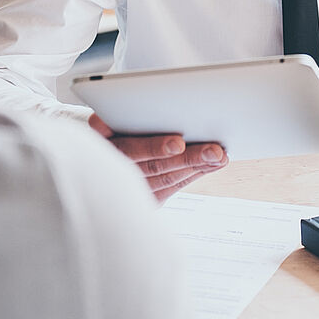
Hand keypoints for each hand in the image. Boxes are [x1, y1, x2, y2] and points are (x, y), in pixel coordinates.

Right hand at [89, 114, 227, 201]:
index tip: (179, 143)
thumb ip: (105, 120)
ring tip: (220, 155)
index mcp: (100, 146)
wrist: (98, 157)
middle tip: (215, 150)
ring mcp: (129, 189)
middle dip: (188, 157)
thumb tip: (102, 122)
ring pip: (166, 179)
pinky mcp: (145, 198)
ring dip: (197, 166)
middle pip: (154, 167)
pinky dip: (193, 174)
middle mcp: (114, 172)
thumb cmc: (108, 126)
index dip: (154, 147)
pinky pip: (171, 187)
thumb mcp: (101, 120)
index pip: (129, 149)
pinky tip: (212, 164)